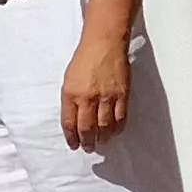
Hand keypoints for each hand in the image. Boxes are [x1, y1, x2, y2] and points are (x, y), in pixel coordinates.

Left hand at [61, 34, 129, 148]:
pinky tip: (114, 132)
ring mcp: (106, 97)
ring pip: (105, 127)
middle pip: (87, 128)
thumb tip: (74, 119)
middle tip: (88, 148)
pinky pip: (121, 118)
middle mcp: (88, 98)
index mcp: (71, 94)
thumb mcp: (68, 79)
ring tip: (101, 143)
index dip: (71, 138)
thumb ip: (71, 99)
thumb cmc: (84, 59)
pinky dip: (117, 128)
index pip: (69, 123)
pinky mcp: (122, 95)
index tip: (73, 145)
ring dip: (103, 138)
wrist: (104, 43)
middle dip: (87, 142)